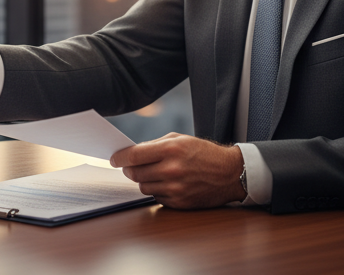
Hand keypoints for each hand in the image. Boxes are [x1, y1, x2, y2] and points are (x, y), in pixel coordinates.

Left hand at [110, 133, 243, 208]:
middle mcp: (171, 170)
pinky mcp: (180, 203)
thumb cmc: (204, 153)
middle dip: (129, 169)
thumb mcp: (180, 139)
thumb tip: (134, 152)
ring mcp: (176, 189)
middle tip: (130, 166)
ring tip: (152, 173)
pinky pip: (157, 198)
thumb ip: (155, 145)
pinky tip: (165, 183)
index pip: (134, 156)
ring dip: (143, 181)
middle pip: (136, 174)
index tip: (113, 158)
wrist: (229, 173)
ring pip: (144, 188)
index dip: (120, 158)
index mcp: (170, 150)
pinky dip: (156, 191)